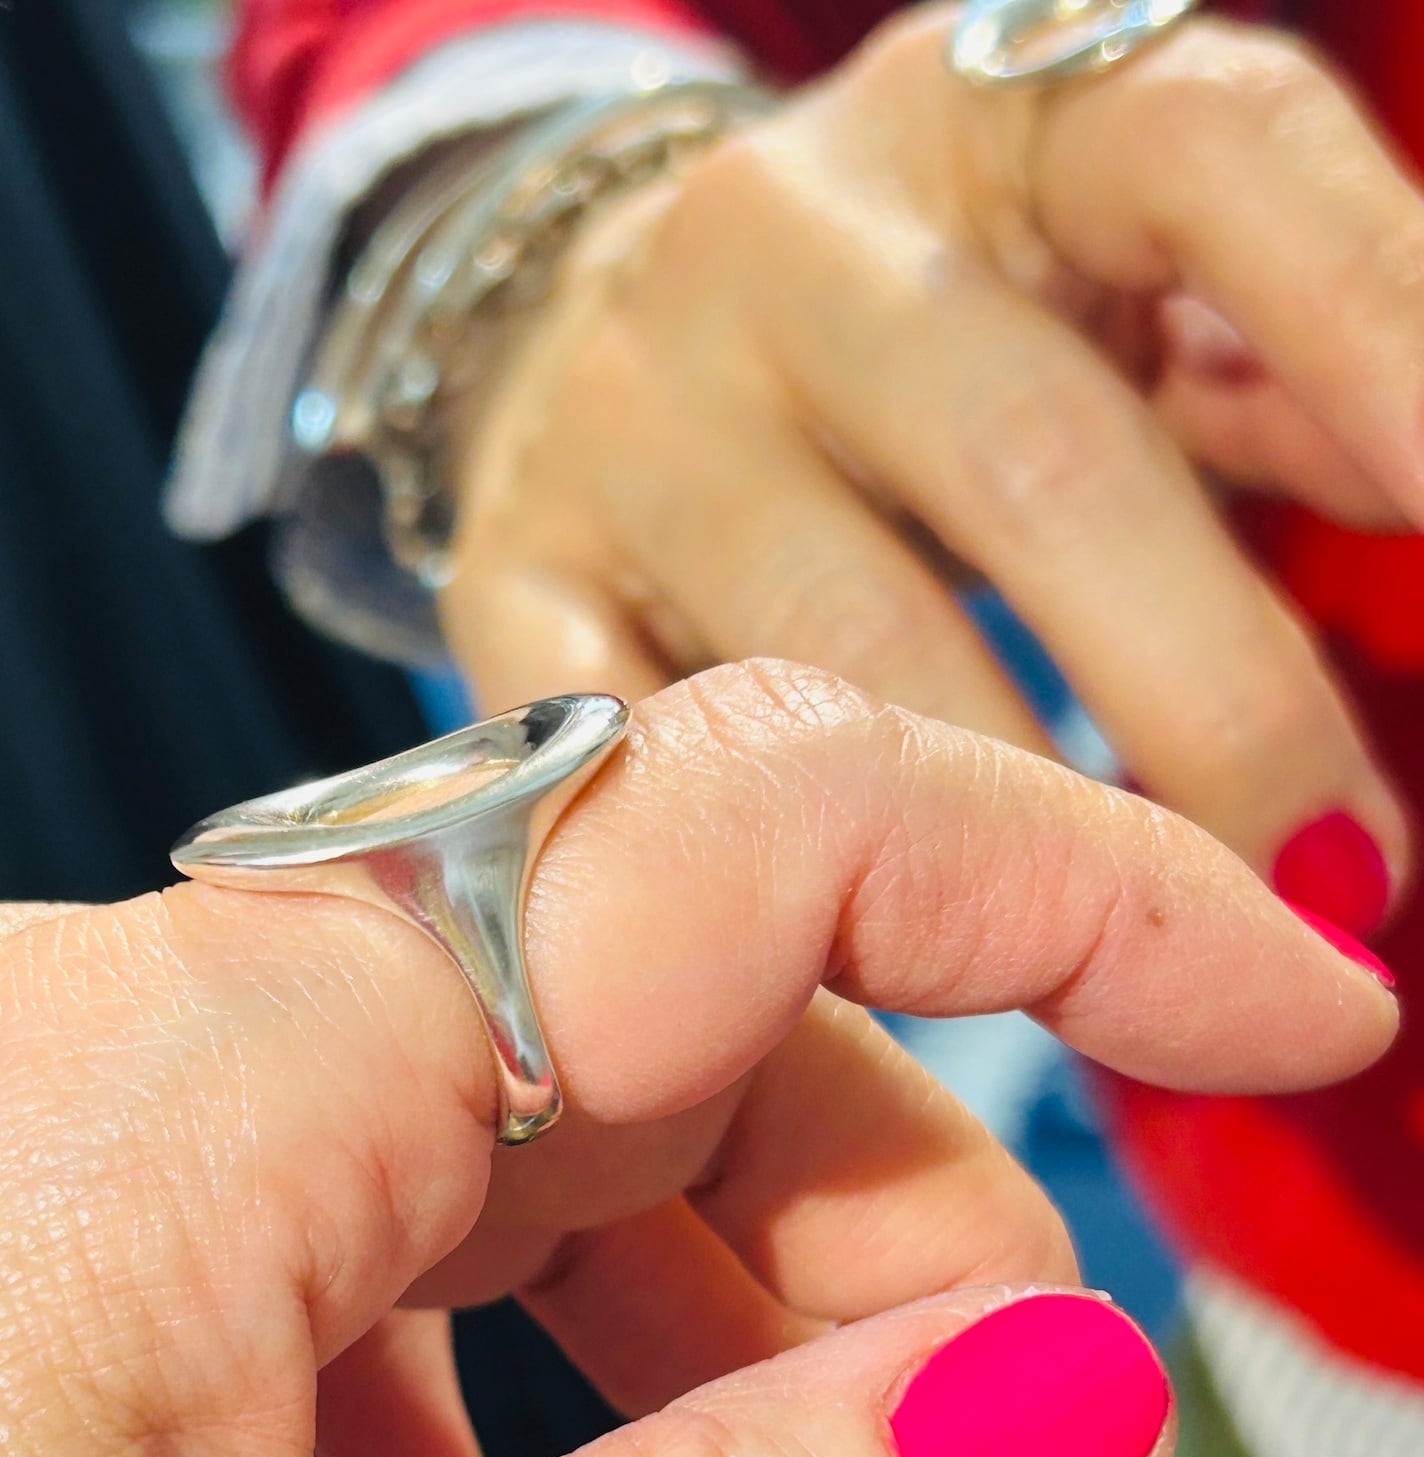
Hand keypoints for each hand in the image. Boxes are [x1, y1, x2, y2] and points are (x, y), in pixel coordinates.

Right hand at [446, 8, 1421, 928]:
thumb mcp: (1101, 285)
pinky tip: (887, 957)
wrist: (583, 333)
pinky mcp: (505, 572)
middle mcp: (778, 240)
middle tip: (1339, 880)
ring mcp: (622, 415)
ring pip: (839, 650)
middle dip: (1220, 704)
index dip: (1382, 327)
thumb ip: (1266, 370)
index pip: (1207, 156)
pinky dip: (777, 868)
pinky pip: (644, 752)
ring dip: (1022, 829)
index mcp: (980, 115)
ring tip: (1155, 958)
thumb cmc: (910, 331)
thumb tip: (1420, 492)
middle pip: (1035, 464)